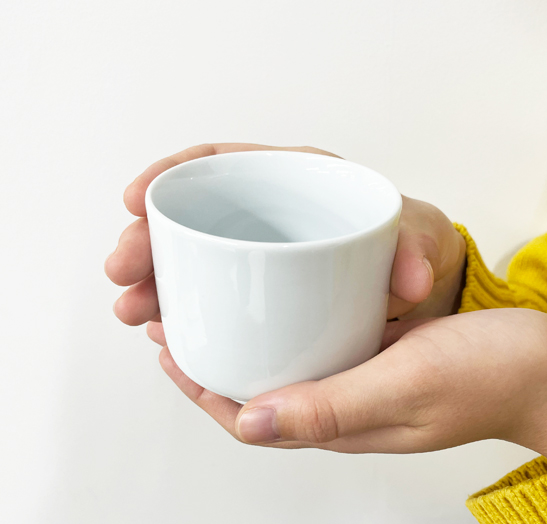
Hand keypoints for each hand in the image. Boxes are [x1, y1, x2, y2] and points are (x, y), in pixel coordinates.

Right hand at [104, 142, 465, 326]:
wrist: (416, 281)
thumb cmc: (408, 245)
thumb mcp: (417, 237)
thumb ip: (415, 251)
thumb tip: (410, 283)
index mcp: (293, 180)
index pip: (217, 162)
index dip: (169, 173)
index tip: (136, 198)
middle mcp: (266, 216)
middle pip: (190, 217)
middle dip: (145, 241)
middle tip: (123, 273)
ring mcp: (258, 259)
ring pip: (191, 263)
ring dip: (155, 285)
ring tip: (134, 311)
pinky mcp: (260, 297)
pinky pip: (212, 299)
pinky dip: (185, 313)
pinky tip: (166, 332)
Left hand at [148, 307, 546, 470]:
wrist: (545, 367)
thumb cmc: (488, 377)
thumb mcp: (404, 385)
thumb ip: (329, 406)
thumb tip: (249, 422)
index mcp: (341, 421)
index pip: (249, 416)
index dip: (202, 387)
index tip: (170, 348)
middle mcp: (341, 406)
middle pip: (256, 392)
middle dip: (211, 363)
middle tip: (180, 320)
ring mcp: (359, 382)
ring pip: (283, 369)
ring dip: (245, 344)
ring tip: (215, 309)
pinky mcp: (377, 358)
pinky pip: (316, 347)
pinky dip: (286, 328)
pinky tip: (280, 303)